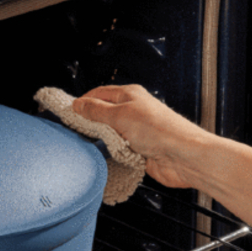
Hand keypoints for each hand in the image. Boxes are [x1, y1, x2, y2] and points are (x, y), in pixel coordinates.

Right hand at [73, 84, 209, 188]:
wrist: (184, 157)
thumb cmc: (162, 131)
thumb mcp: (120, 116)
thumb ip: (96, 111)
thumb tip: (78, 104)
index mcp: (130, 95)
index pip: (99, 93)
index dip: (83, 100)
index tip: (68, 110)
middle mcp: (134, 112)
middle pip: (103, 114)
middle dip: (90, 122)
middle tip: (76, 128)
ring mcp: (137, 131)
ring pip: (110, 134)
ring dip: (102, 140)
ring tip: (94, 143)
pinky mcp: (140, 150)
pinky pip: (118, 150)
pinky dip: (112, 153)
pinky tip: (108, 155)